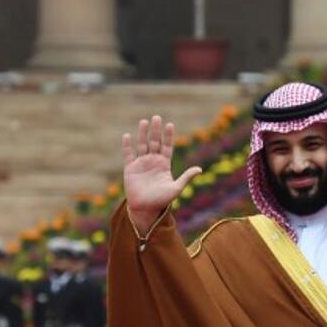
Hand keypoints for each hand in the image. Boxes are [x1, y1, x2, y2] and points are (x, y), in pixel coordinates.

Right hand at [121, 115, 201, 233]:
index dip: (168, 136)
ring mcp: (141, 163)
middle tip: (157, 117)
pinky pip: (128, 155)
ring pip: (142, 145)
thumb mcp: (176, 188)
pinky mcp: (130, 168)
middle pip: (154, 142)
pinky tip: (127, 136)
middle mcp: (153, 161)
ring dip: (143, 133)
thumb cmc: (162, 200)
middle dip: (156, 130)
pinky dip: (127, 146)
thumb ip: (186, 177)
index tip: (170, 125)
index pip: (167, 146)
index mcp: (164, 164)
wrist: (146, 209)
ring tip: (144, 121)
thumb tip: (200, 169)